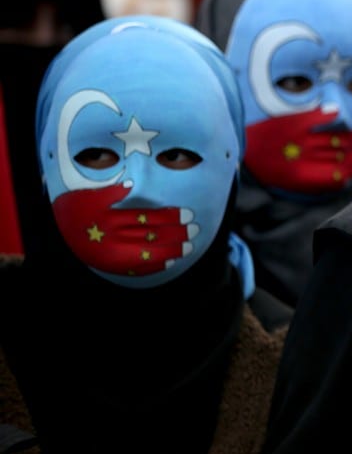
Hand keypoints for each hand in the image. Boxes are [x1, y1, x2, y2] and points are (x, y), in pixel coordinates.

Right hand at [52, 182, 196, 275]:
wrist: (55, 230)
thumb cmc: (74, 208)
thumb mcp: (90, 196)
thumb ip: (113, 192)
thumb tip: (132, 185)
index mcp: (110, 220)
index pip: (148, 219)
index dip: (171, 217)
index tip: (189, 215)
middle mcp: (113, 239)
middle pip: (151, 237)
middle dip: (176, 234)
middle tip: (195, 230)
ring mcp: (111, 255)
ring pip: (147, 254)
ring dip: (170, 251)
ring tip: (188, 247)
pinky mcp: (110, 266)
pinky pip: (135, 269)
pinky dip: (153, 266)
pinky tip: (169, 262)